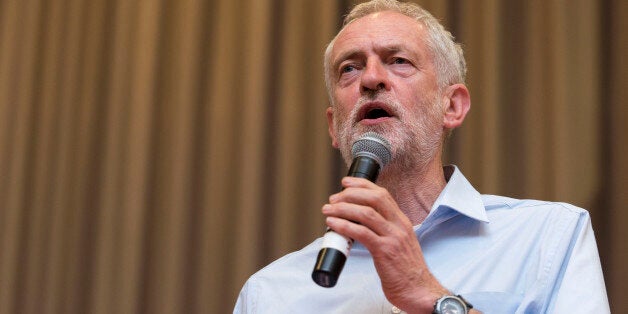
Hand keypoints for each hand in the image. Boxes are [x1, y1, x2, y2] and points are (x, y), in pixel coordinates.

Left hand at [322, 177, 448, 312]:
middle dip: (350, 194)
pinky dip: (344, 226)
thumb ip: (385, 231)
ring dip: (343, 209)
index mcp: (402, 221)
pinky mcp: (385, 251)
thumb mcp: (400, 243)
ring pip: (366, 213)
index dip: (362, 185)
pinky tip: (333, 224)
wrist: (419, 291)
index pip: (382, 194)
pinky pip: (362, 233)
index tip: (346, 183)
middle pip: (374, 198)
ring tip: (328, 211)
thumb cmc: (406, 270)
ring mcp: (393, 237)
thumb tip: (359, 223)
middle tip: (334, 199)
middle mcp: (399, 225)